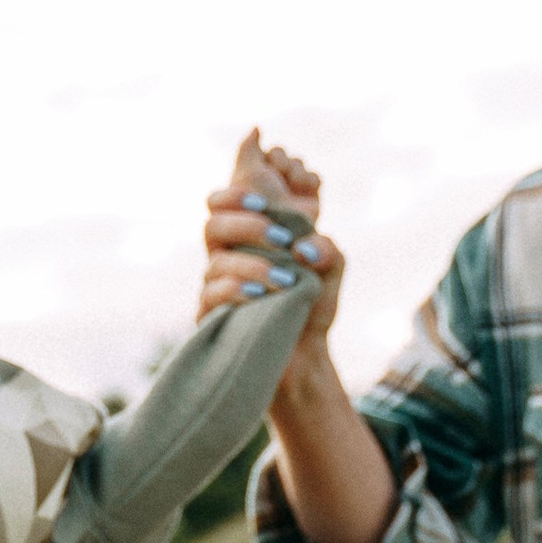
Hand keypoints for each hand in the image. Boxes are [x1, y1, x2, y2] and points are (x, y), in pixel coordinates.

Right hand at [198, 128, 342, 343]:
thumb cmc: (312, 304)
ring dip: (251, 264)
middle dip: (248, 223)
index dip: (239, 188)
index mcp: (248, 235)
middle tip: (283, 237)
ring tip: (285, 279)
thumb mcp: (331, 267)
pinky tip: (260, 295)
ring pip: (215, 262)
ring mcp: (216, 286)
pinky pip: (210, 297)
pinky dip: (235, 291)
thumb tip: (306, 244)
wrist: (305, 354)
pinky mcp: (212, 318)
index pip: (227, 200)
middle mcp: (227, 255)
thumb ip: (327, 245)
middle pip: (214, 222)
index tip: (268, 196)